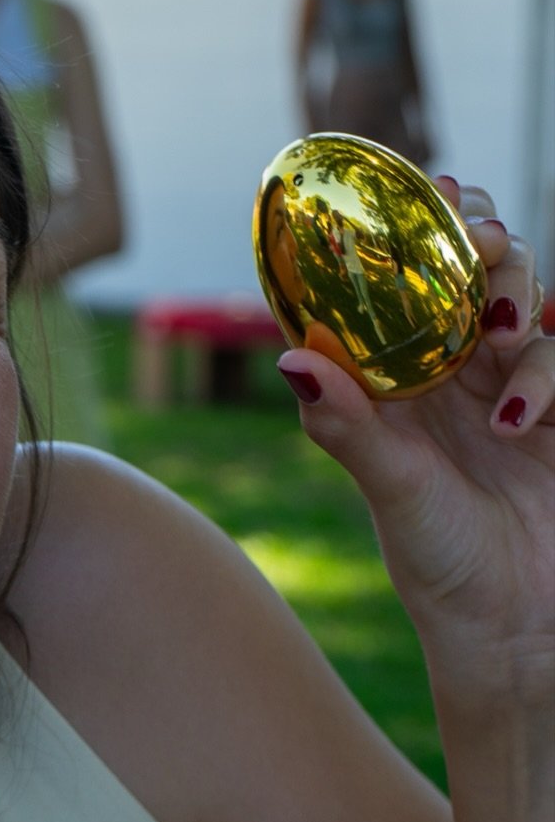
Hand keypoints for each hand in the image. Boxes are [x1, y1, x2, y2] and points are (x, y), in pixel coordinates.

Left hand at [275, 182, 550, 680]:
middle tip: (478, 240)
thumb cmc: (442, 570)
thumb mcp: (392, 493)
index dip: (414, 228)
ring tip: (500, 336)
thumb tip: (291, 358)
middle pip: (477, 269)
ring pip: (530, 298)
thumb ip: (349, 427)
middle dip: (481, 240)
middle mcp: (459, 376)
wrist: (520, 636)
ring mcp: (519, 390)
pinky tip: (522, 424)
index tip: (422, 185)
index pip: (404, 284)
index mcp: (401, 384)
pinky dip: (549, 375)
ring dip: (516, 298)